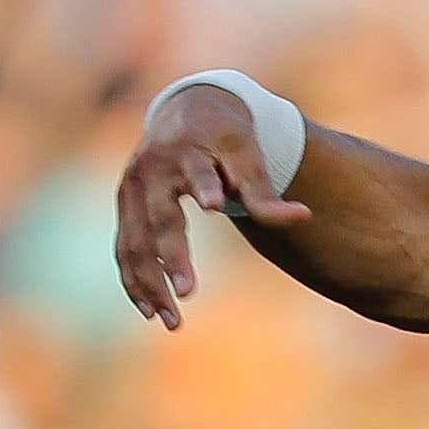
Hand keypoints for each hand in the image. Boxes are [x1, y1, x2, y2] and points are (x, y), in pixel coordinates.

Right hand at [115, 83, 311, 328]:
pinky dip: (133, 279)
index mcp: (188, 150)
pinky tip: (150, 310)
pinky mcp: (125, 206)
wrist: (186, 108)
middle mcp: (152, 170)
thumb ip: (266, 192)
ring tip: (172, 319)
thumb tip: (304, 216)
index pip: (198, 172)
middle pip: (159, 218)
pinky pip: (124, 247)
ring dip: (150, 282)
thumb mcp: (248, 154)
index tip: (215, 205)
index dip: (206, 187)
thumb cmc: (224, 136)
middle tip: (188, 292)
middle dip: (172, 257)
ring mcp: (132, 189)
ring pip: (135, 241)